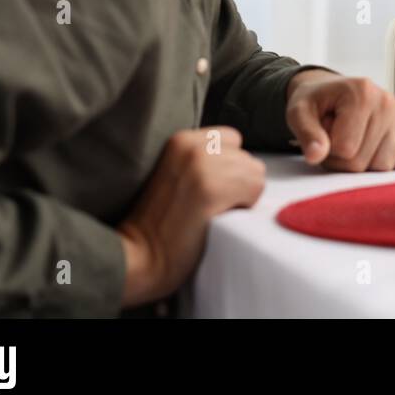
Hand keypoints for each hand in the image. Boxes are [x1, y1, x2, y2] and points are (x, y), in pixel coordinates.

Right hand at [118, 126, 265, 307]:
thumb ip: (205, 160)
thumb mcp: (177, 173)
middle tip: (211, 205)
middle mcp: (192, 146)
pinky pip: (255, 188)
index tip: (211, 189)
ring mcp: (200, 165)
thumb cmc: (160, 224)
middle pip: (247, 157)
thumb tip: (241, 164)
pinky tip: (218, 217)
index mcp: (182, 140)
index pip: (233, 139)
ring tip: (213, 212)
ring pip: (255, 172)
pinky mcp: (209, 188)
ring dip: (243, 196)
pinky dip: (245, 206)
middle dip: (238, 183)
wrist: (139, 255)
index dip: (230, 168)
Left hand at [285, 71, 394, 172]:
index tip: (324, 134)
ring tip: (354, 142)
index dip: (327, 150)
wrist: (334, 93)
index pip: (345, 149)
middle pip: (362, 162)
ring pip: (383, 167)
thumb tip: (316, 156)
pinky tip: (376, 146)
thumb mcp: (299, 112)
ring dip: (364, 163)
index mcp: (361, 93)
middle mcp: (387, 102)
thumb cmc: (317, 103)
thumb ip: (306, 133)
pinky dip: (391, 160)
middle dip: (343, 160)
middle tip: (336, 140)